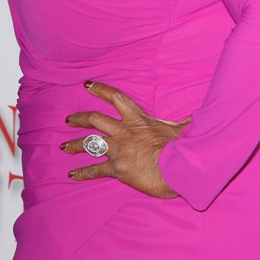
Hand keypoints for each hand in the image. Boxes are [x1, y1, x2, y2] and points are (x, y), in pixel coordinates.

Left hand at [62, 81, 190, 197]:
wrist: (178, 167)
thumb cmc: (181, 146)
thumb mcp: (182, 128)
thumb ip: (183, 122)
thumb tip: (195, 117)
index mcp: (137, 118)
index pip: (116, 98)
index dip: (100, 90)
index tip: (87, 85)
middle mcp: (123, 131)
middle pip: (94, 119)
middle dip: (79, 118)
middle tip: (68, 119)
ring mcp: (118, 150)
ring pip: (89, 143)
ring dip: (74, 144)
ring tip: (64, 147)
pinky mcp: (117, 169)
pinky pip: (95, 169)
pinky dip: (82, 172)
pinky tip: (72, 175)